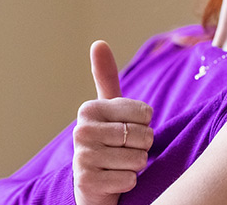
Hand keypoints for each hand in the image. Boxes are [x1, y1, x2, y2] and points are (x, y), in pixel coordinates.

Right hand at [73, 41, 154, 204]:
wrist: (93, 184)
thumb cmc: (108, 141)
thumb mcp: (109, 109)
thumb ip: (106, 77)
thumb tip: (98, 42)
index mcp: (89, 109)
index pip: (144, 113)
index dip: (145, 124)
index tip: (129, 129)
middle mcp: (81, 131)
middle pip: (142, 136)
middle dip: (143, 147)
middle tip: (126, 150)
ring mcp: (82, 158)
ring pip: (138, 159)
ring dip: (136, 166)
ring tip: (120, 164)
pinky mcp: (87, 182)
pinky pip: (129, 179)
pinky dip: (129, 182)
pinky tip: (114, 180)